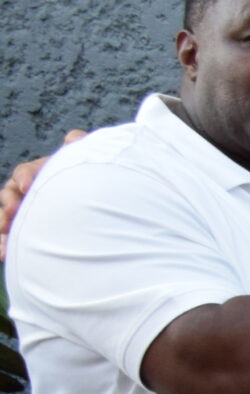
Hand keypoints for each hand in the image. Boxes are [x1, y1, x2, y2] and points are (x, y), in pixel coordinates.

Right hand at [0, 130, 82, 260]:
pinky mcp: (23, 232)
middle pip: (9, 195)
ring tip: (4, 241)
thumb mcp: (84, 164)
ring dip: (2, 226)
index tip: (27, 186)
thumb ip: (78, 150)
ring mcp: (23, 213)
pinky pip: (8, 238)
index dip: (26, 177)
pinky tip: (3, 254)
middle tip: (13, 212)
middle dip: (9, 203)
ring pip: (5, 218)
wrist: (97, 213)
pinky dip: (3, 245)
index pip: (26, 173)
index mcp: (38, 175)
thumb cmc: (86, 183)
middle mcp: (26, 193)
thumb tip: (74, 138)